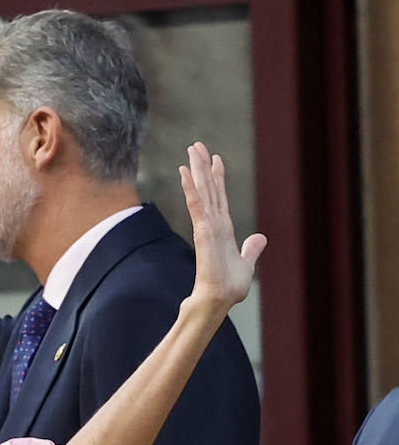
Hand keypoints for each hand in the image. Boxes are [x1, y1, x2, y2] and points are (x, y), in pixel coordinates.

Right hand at [179, 142, 265, 311]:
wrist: (219, 300)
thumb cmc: (229, 288)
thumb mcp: (247, 264)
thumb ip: (251, 249)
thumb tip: (260, 238)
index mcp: (223, 229)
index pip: (220, 197)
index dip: (217, 177)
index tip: (215, 159)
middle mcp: (213, 223)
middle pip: (208, 188)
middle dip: (202, 166)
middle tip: (196, 144)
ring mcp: (206, 226)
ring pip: (201, 191)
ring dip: (196, 170)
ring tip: (191, 149)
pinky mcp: (202, 231)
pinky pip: (196, 205)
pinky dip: (191, 188)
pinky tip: (185, 172)